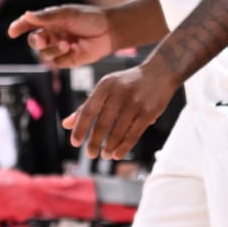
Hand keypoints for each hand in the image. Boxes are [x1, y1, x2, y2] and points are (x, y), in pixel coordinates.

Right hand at [10, 2, 113, 67]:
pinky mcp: (69, 59)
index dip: (19, 27)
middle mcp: (53, 35)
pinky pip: (59, 62)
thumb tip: (27, 15)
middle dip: (36, 42)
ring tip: (68, 43)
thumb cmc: (90, 18)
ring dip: (54, 49)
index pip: (29, 24)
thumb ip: (47, 17)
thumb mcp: (67, 14)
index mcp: (50, 21)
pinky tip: (75, 49)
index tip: (12, 32)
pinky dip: (65, 56)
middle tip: (43, 39)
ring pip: (45, 54)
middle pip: (34, 42)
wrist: (110, 31)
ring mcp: (60, 48)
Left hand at [64, 56, 179, 161]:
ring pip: (118, 132)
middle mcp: (120, 93)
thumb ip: (87, 106)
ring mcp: (135, 103)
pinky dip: (124, 147)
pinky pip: (133, 134)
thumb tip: (66, 124)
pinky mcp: (149, 112)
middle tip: (90, 154)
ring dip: (109, 147)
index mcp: (106, 85)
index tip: (75, 143)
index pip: (88, 110)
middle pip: (102, 124)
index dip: (80, 128)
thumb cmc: (128, 83)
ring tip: (105, 155)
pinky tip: (117, 154)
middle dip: (94, 142)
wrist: (161, 72)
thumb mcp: (106, 88)